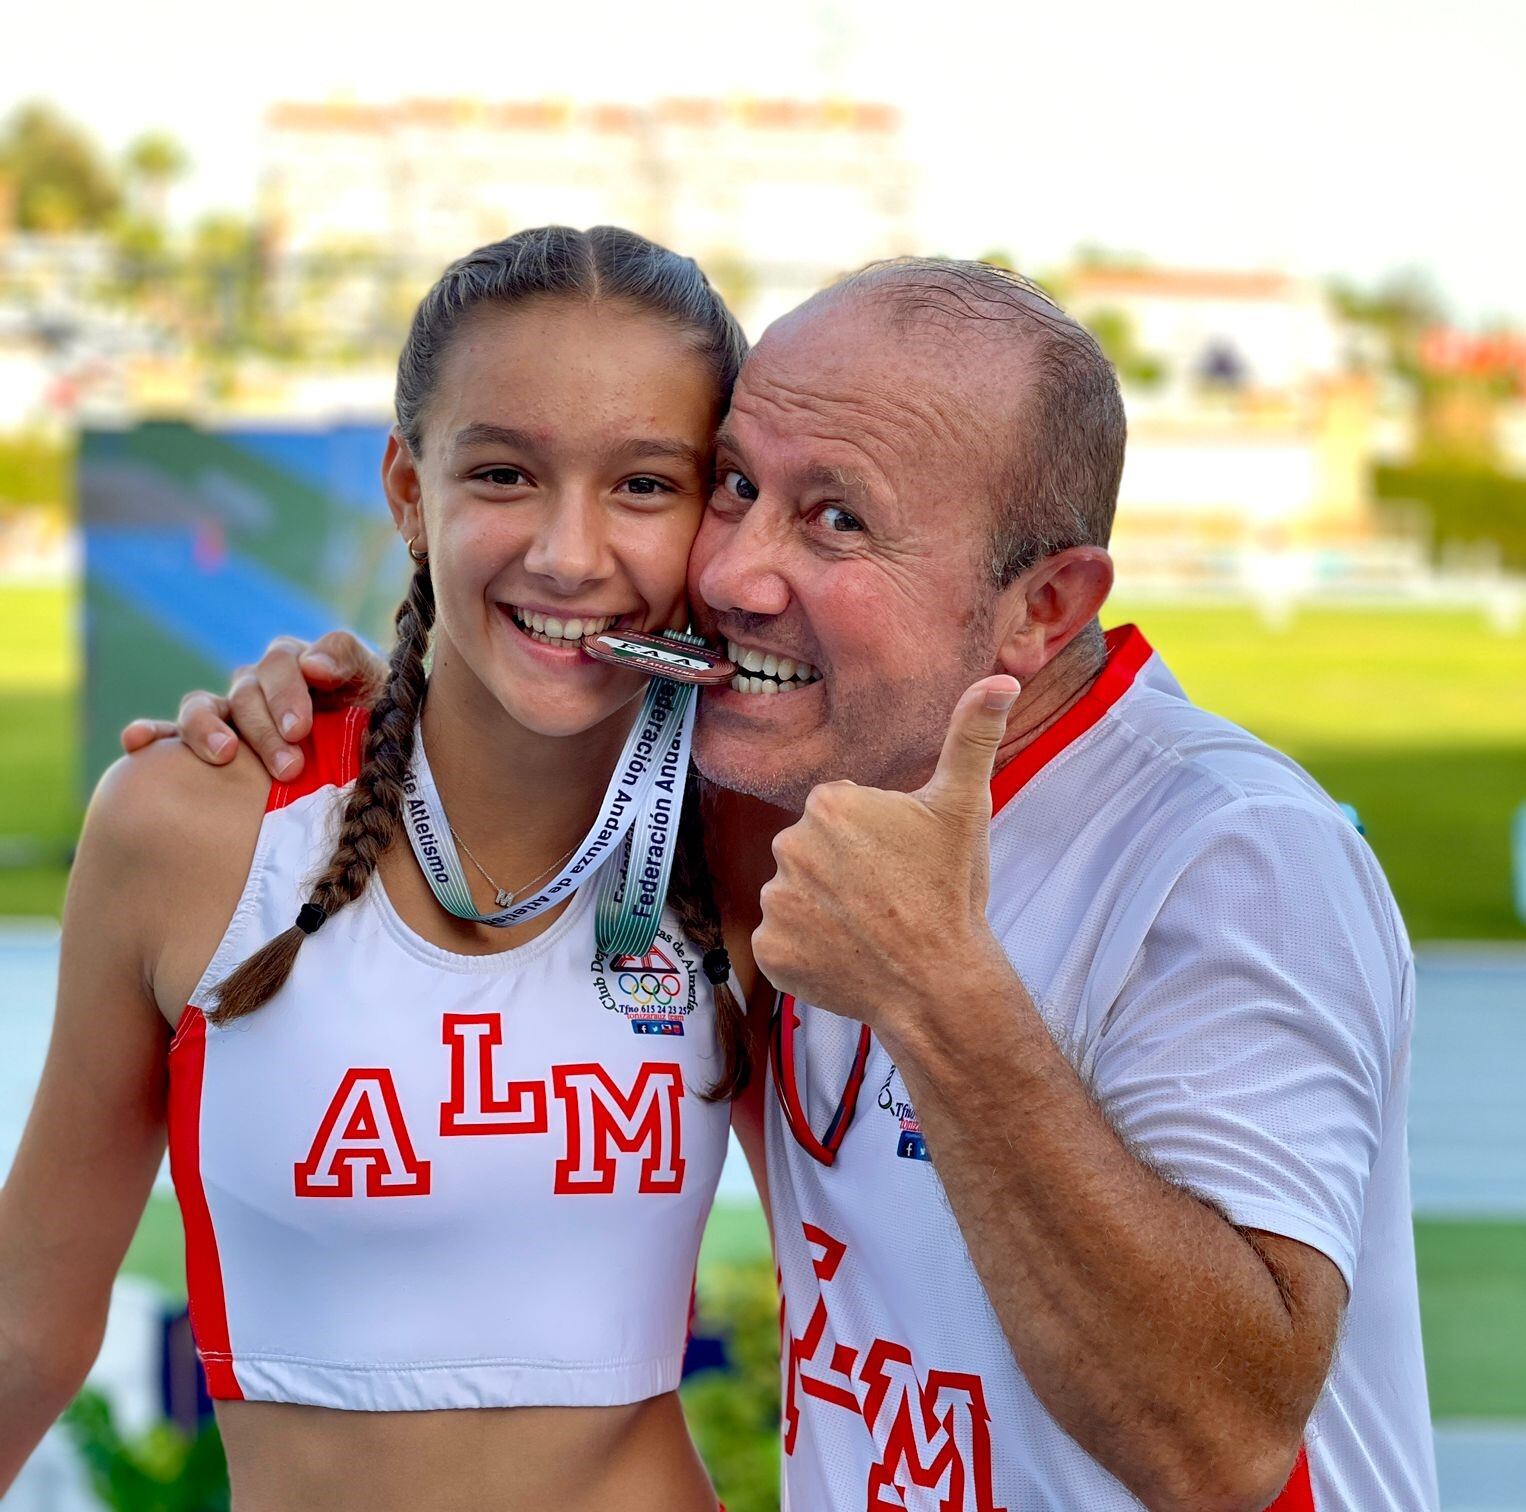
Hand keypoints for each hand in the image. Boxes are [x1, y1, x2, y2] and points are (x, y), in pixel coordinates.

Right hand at [119, 631, 385, 779]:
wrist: (372, 771)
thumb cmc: (377, 725)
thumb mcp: (379, 689)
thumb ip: (349, 660)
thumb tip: (311, 661)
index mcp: (300, 665)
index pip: (284, 661)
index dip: (289, 691)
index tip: (300, 728)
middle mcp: (260, 685)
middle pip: (247, 691)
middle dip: (266, 728)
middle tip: (288, 766)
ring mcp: (232, 715)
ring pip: (204, 706)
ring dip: (209, 729)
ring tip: (224, 754)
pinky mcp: (212, 744)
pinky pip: (170, 734)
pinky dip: (151, 733)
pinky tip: (136, 742)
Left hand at [752, 676, 1019, 1028]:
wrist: (940, 982)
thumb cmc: (952, 891)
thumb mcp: (964, 807)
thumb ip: (972, 736)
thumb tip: (1002, 678)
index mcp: (828, 804)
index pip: (838, 817)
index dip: (873, 842)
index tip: (900, 865)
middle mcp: (788, 846)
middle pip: (812, 854)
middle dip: (844, 874)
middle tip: (889, 898)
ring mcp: (776, 902)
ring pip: (797, 896)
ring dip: (824, 912)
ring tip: (870, 929)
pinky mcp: (769, 951)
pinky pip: (781, 942)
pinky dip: (807, 951)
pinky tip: (845, 957)